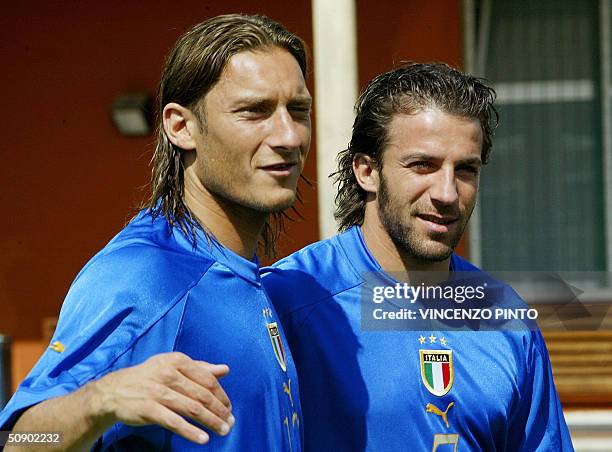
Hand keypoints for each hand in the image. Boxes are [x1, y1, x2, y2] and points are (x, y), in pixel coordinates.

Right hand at [88, 352, 232, 444]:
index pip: (207, 379)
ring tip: (223, 431)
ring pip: (192, 408)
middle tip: (230, 422)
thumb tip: (225, 369)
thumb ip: (199, 368)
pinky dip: (191, 431)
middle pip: (202, 394)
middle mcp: (169, 374)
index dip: (221, 395)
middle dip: (220, 410)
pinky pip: (174, 422)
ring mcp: (158, 391)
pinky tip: (203, 438)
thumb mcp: (172, 366)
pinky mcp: (149, 409)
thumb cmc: (149, 377)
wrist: (114, 391)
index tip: (229, 407)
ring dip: (211, 421)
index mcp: (177, 361)